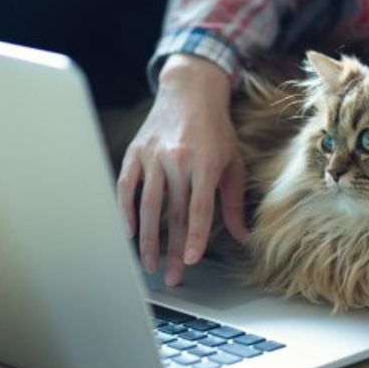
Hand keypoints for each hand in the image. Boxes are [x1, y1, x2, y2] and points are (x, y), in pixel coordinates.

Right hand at [116, 54, 247, 285]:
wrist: (190, 91)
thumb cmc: (216, 130)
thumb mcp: (233, 162)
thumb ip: (234, 201)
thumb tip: (243, 236)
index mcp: (206, 162)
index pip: (199, 207)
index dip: (194, 236)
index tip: (190, 260)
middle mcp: (178, 159)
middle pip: (173, 213)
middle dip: (172, 248)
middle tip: (171, 276)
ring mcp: (154, 156)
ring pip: (148, 205)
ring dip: (148, 238)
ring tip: (150, 264)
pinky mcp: (136, 152)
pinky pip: (127, 186)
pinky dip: (125, 210)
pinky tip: (129, 232)